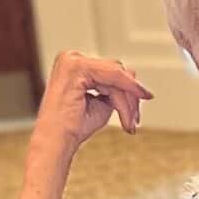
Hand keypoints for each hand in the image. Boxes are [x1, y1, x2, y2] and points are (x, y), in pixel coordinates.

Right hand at [33, 48, 152, 160]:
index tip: (142, 105)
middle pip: (116, 71)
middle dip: (130, 96)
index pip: (111, 71)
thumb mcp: (102, 102)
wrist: (57, 141)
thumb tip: (133, 76)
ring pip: (117, 76)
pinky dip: (123, 98)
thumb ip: (116, 88)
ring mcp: (72, 60)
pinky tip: (128, 114)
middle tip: (134, 120)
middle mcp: (71, 58)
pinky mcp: (76, 67)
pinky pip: (113, 77)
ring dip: (127, 102)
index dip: (130, 90)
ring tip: (128, 123)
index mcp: (75, 65)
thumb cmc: (74, 126)